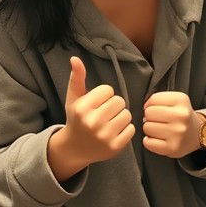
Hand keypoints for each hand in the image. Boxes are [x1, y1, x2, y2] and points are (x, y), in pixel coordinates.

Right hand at [48, 57, 134, 180]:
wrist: (75, 148)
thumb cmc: (77, 118)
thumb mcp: (74, 98)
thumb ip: (77, 78)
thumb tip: (75, 58)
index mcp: (82, 108)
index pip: (108, 90)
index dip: (104, 95)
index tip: (96, 104)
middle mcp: (93, 122)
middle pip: (119, 102)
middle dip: (114, 105)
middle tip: (104, 113)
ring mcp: (104, 136)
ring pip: (127, 115)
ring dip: (121, 117)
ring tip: (109, 122)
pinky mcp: (115, 147)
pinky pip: (131, 129)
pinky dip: (125, 130)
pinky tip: (114, 132)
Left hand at [143, 91, 201, 157]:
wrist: (198, 133)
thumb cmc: (183, 117)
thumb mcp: (177, 100)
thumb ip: (159, 100)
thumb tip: (144, 108)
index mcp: (182, 100)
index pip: (153, 99)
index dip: (152, 105)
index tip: (159, 109)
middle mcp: (182, 116)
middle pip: (148, 113)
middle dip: (151, 117)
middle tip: (160, 121)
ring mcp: (177, 133)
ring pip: (147, 128)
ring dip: (150, 130)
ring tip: (161, 130)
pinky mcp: (172, 148)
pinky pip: (148, 142)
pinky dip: (149, 141)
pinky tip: (159, 139)